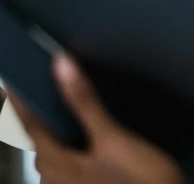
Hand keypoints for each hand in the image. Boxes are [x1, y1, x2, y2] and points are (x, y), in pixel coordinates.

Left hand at [10, 55, 186, 183]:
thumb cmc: (137, 179)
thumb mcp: (112, 137)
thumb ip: (85, 102)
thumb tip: (61, 64)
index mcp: (57, 164)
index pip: (28, 126)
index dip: (16, 103)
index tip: (6, 84)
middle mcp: (57, 179)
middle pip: (37, 142)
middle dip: (33, 117)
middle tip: (32, 91)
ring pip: (52, 154)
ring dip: (51, 131)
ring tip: (55, 108)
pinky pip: (68, 162)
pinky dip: (67, 143)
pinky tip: (81, 134)